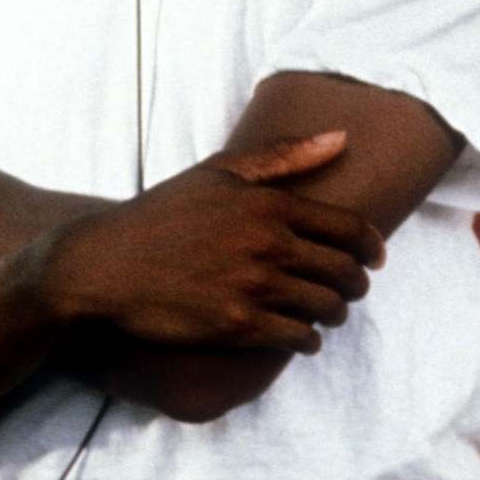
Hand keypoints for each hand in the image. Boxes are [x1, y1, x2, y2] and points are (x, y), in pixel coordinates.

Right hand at [41, 132, 385, 355]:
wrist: (103, 265)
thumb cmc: (163, 213)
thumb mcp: (220, 171)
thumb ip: (286, 156)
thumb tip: (344, 138)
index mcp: (272, 205)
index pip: (351, 229)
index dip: (372, 248)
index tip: (376, 259)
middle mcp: (269, 245)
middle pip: (344, 271)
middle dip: (357, 284)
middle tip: (353, 290)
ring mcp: (254, 287)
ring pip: (325, 307)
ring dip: (335, 313)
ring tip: (329, 313)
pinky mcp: (236, 325)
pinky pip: (296, 337)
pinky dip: (307, 340)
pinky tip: (302, 338)